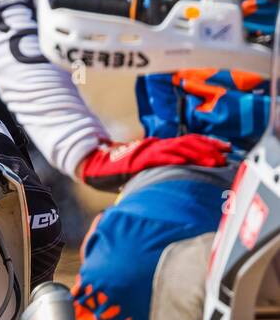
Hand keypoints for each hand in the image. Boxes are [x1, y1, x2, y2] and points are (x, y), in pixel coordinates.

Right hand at [76, 134, 229, 191]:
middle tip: (226, 153)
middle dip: (209, 148)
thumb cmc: (117, 170)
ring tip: (215, 160)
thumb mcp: (143, 168)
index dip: (208, 144)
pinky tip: (188, 161)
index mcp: (158, 147)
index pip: (188, 142)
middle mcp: (156, 146)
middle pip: (188, 143)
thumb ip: (159, 168)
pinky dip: (175, 157)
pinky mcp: (140, 158)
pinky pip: (161, 157)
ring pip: (178, 148)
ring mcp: (148, 151)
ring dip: (198, 153)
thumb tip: (180, 177)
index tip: (225, 149)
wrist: (94, 164)